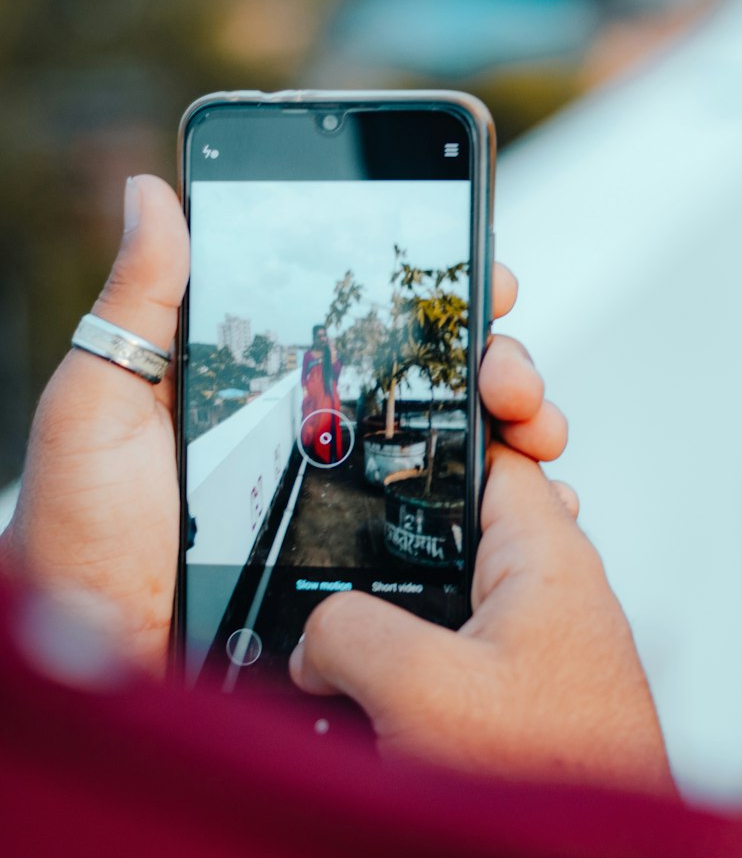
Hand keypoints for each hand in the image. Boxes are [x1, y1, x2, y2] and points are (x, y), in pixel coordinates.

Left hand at [1, 176, 563, 670]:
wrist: (99, 665)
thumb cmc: (81, 539)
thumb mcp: (100, 405)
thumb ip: (139, 302)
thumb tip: (151, 192)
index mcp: (274, 394)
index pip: (374, 329)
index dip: (436, 298)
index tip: (483, 273)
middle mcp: (327, 447)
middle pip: (441, 386)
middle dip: (500, 361)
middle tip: (507, 371)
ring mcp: (357, 514)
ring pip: (468, 455)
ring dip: (524, 427)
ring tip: (534, 426)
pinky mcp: (376, 581)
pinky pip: (464, 542)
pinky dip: (519, 519)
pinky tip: (544, 504)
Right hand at [291, 444, 672, 795]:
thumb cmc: (552, 782)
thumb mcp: (420, 688)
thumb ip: (347, 632)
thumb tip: (316, 642)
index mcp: (546, 556)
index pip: (491, 452)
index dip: (436, 435)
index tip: (376, 427)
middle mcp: (549, 593)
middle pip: (455, 527)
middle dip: (393, 539)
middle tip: (329, 545)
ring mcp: (536, 649)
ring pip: (444, 599)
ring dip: (391, 617)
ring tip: (334, 642)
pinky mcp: (518, 702)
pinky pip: (448, 659)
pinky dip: (405, 670)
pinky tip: (363, 704)